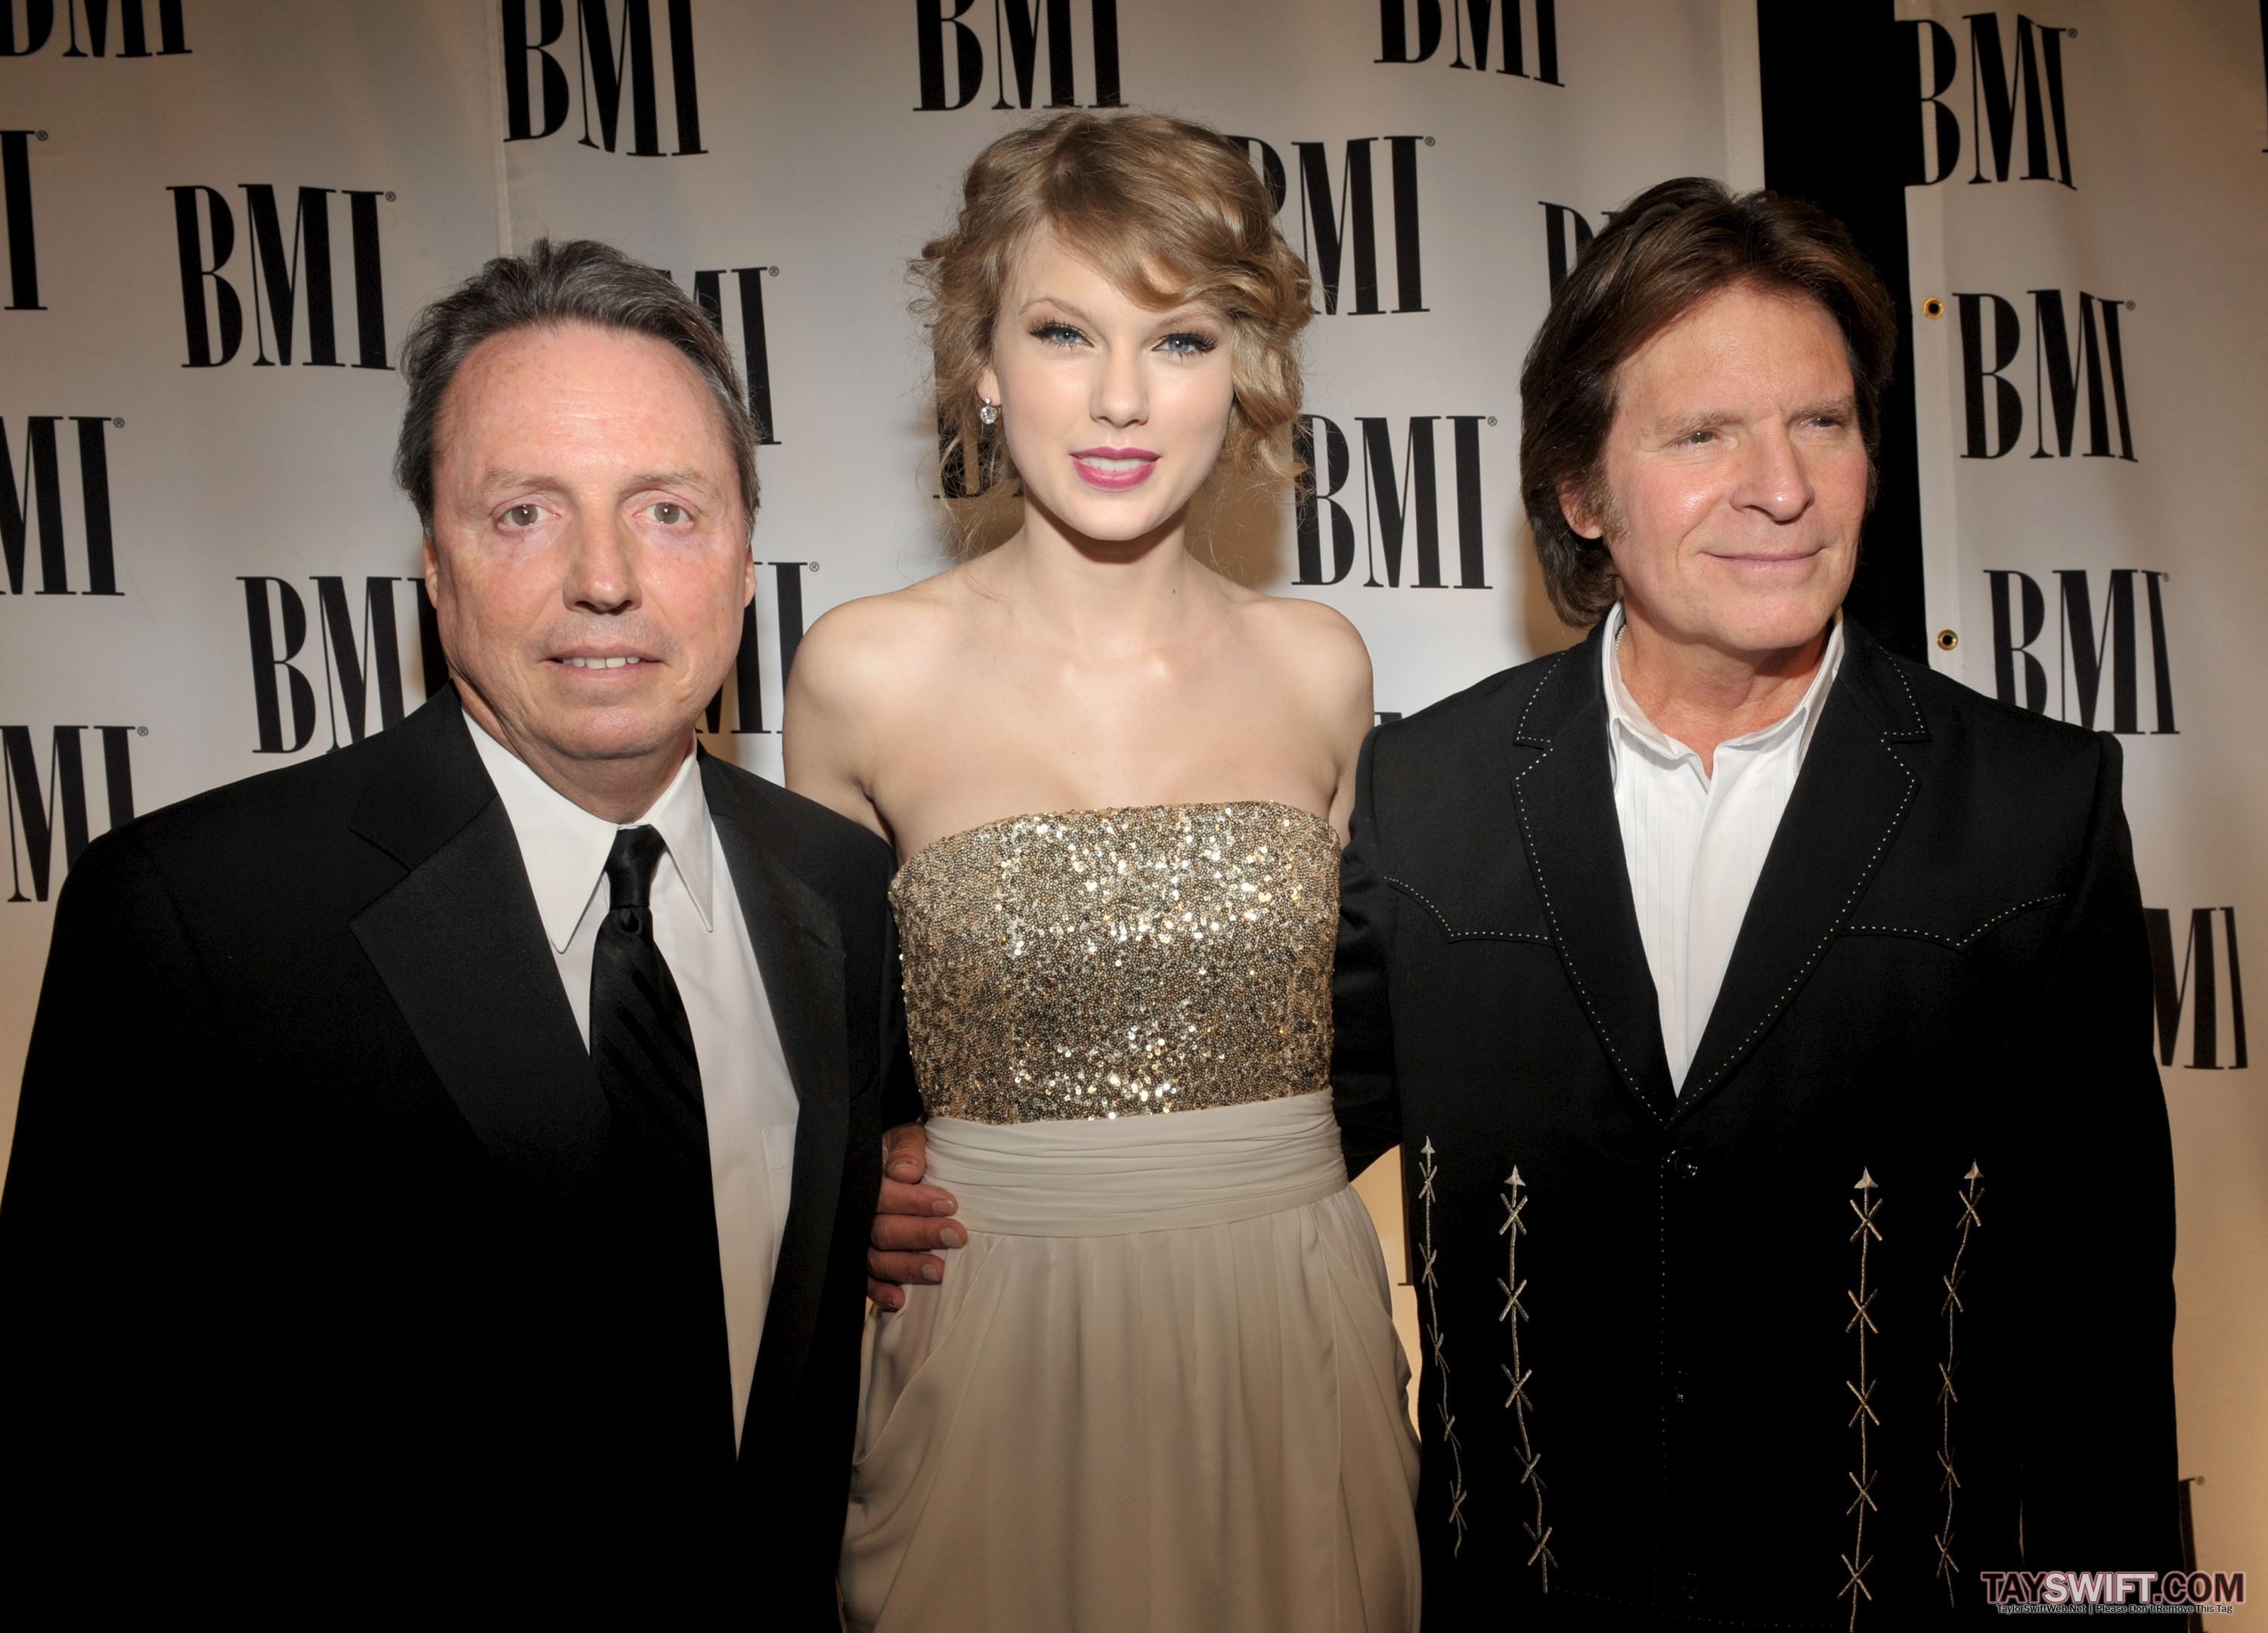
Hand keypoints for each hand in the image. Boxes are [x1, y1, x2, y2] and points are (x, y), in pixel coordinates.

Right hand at [868, 1122, 962, 1309]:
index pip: (884, 1195)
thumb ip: (908, 1149)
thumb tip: (904, 1173)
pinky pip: (867, 1282)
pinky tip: (900, 1300)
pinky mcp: (864, 1263)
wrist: (892, 1159)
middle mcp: (857, 1214)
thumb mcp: (908, 1136)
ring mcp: (859, 1241)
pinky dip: (881, 1293)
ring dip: (907, 1268)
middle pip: (883, 1231)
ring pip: (877, 1260)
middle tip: (956, 1236)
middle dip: (921, 1235)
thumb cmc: (904, 1150)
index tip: (950, 1204)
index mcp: (866, 1180)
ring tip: (940, 1271)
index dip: (915, 1202)